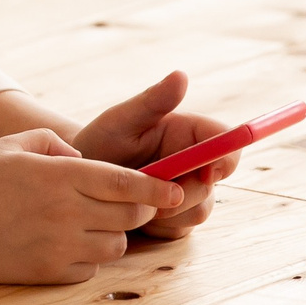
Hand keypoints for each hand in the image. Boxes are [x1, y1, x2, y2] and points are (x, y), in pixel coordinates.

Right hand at [0, 128, 183, 284]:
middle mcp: (66, 212)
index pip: (127, 184)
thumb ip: (58, 145)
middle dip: (137, 209)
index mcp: (61, 176)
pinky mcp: (50, 272)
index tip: (178, 190)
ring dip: (111, 234)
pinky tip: (63, 243)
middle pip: (130, 216)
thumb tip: (87, 164)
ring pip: (115, 244)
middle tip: (127, 204)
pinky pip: (91, 267)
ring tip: (85, 223)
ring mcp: (59, 246)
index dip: (158, 188)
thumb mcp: (15, 144)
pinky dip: (87, 256)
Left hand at [71, 70, 235, 241]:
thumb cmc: (100, 141)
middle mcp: (194, 162)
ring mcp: (187, 191)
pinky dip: (158, 225)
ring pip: (199, 210)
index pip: (227, 143)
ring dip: (168, 211)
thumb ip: (153, 101)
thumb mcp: (121, 119)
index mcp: (188, 132)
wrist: (78, 178)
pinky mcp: (176, 217)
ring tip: (133, 198)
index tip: (205, 172)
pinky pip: (180, 229)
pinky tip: (134, 212)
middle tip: (147, 190)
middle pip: (214, 182)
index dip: (225, 158)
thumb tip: (181, 75)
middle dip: (184, 192)